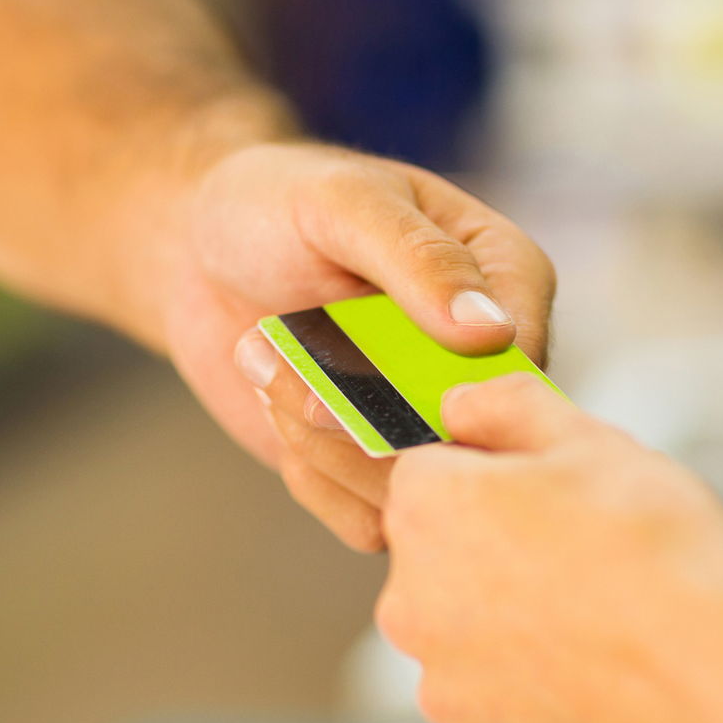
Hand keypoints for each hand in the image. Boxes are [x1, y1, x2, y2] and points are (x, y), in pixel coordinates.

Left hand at [167, 144, 553, 552]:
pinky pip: (368, 521)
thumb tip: (492, 334)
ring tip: (273, 370)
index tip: (382, 367)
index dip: (461, 389)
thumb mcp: (345, 203)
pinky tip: (278, 408)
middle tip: (299, 368)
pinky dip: (313, 477)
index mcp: (507, 281)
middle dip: (377, 421)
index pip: (524, 365)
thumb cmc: (277, 201)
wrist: (199, 249)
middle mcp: (482, 364)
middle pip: (474, 444)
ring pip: (420, 492)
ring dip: (330, 444)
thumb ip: (420, 259)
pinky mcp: (376, 470)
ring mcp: (431, 422)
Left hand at [376, 373, 722, 722]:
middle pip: (445, 559)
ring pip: (472, 635)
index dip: (493, 473)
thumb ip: (506, 406)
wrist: (716, 679)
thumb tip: (462, 404)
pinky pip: (506, 703)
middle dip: (497, 550)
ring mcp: (444, 687)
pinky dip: (543, 691)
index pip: (431, 473)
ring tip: (597, 615)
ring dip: (516, 623)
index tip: (549, 492)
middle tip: (583, 552)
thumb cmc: (657, 550)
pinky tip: (599, 672)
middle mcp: (408, 604)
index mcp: (424, 512)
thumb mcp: (590, 438)